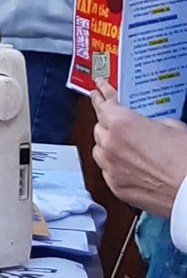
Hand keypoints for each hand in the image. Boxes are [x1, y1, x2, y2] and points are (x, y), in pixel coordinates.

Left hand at [91, 79, 186, 217]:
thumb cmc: (185, 162)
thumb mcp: (172, 126)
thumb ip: (150, 121)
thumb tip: (147, 124)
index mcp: (121, 124)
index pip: (103, 103)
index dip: (101, 95)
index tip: (99, 90)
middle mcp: (111, 145)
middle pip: (99, 127)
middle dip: (108, 123)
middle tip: (118, 121)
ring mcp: (111, 167)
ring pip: (99, 149)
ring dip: (108, 144)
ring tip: (123, 144)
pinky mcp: (116, 187)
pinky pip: (107, 171)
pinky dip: (113, 166)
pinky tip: (126, 164)